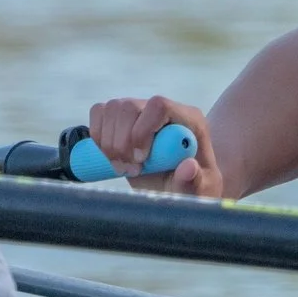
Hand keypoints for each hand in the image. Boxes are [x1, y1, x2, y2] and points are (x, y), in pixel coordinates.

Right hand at [85, 95, 223, 195]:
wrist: (179, 186)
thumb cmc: (193, 187)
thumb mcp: (199, 190)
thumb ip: (194, 181)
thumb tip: (188, 166)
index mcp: (189, 119)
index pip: (159, 106)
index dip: (142, 130)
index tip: (140, 160)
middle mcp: (163, 110)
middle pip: (130, 106)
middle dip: (122, 142)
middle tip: (129, 171)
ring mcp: (141, 111)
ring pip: (113, 109)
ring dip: (108, 142)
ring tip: (121, 167)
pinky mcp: (122, 119)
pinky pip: (100, 112)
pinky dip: (97, 136)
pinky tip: (110, 156)